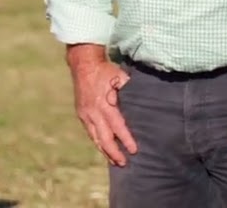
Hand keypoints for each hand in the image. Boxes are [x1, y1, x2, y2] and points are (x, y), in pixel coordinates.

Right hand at [68, 47, 137, 166]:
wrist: (83, 64)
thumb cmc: (105, 71)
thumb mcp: (120, 76)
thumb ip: (129, 90)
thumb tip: (144, 101)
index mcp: (104, 103)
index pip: (117, 126)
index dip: (125, 139)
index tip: (133, 150)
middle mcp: (93, 111)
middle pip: (104, 137)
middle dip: (114, 152)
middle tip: (124, 163)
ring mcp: (85, 114)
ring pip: (95, 138)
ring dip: (105, 151)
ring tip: (114, 162)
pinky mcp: (81, 114)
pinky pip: (90, 132)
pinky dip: (97, 142)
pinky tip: (104, 149)